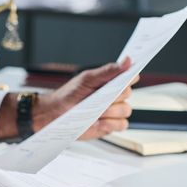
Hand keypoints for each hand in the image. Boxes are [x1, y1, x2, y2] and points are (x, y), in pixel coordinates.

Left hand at [0, 58, 138, 139]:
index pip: (129, 76)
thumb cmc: (69, 94)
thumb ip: (108, 71)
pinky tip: (98, 121)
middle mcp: (113, 96)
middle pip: (128, 93)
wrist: (55, 114)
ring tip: (94, 111)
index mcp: (109, 82)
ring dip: (110, 111)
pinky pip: (121, 124)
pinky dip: (111, 123)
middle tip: (99, 97)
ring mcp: (112, 111)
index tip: (129, 76)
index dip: (131, 76)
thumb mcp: (87, 79)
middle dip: (114, 96)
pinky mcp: (110, 125)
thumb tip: (127, 60)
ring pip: (126, 110)